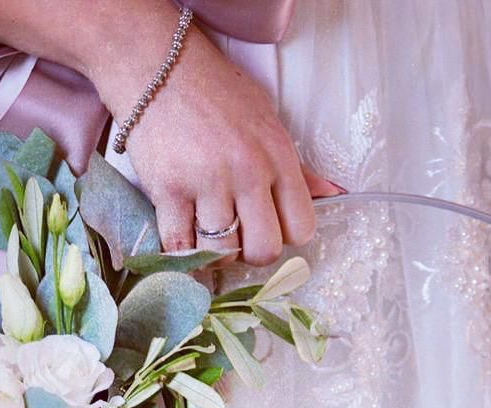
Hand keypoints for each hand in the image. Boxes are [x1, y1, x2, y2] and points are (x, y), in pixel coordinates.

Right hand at [90, 24, 340, 265]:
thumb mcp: (267, 119)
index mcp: (278, 155)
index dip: (284, 236)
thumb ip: (296, 166)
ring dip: (214, 254)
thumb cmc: (216, 93)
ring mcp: (207, 182)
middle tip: (234, 236)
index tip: (266, 225)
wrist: (157, 68)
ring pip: (222, 254)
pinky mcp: (168, 191)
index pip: (301, 228)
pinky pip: (180, 248)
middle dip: (249, 253)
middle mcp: (248, 170)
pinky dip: (181, 255)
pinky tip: (182, 239)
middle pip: (263, 250)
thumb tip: (333, 192)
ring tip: (205, 233)